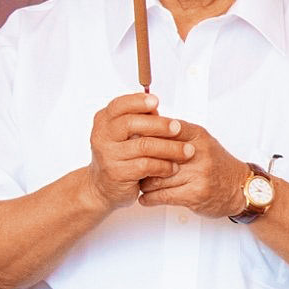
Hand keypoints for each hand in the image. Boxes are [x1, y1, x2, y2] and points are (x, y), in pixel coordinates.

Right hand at [85, 92, 194, 209]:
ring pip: (144, 146)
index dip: (138, 101)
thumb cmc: (118, 157)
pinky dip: (164, 166)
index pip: (119, 105)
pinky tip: (173, 167)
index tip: (157, 101)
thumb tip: (155, 108)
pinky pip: (146, 165)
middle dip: (159, 124)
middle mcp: (102, 136)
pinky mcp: (117, 173)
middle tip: (178, 127)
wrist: (102, 187)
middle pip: (131, 123)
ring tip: (186, 151)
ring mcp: (108, 155)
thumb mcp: (124, 135)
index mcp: (104, 122)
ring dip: (170, 148)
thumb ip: (138, 121)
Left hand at [137, 120, 250, 217]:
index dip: (143, 137)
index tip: (130, 143)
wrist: (241, 188)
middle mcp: (198, 153)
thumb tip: (144, 123)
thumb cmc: (216, 165)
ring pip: (156, 177)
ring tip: (140, 183)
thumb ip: (176, 134)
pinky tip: (145, 197)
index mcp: (197, 136)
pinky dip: (149, 198)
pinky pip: (162, 195)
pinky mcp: (195, 194)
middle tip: (130, 165)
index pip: (163, 130)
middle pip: (156, 155)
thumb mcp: (200, 142)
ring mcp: (198, 174)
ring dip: (144, 182)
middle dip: (140, 162)